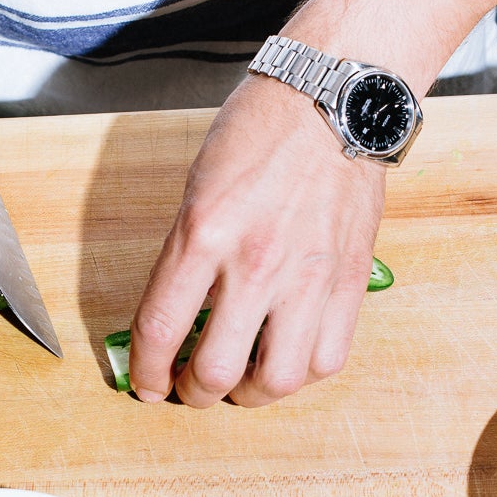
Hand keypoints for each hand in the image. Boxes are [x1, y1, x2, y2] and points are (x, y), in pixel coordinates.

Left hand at [128, 74, 385, 406]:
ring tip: (243, 383)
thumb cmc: (262, 132)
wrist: (332, 100)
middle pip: (216, 371)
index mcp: (204, 233)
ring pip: (276, 380)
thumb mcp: (198, 189)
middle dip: (194, 394)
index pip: (161, 329)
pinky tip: (287, 357)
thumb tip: (178, 317)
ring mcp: (307, 276)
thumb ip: (187, 257)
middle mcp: (254, 263)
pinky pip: (326, 358)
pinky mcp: (349, 280)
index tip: (148, 384)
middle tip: (192, 388)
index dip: (147, 372)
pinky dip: (301, 373)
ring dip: (250, 395)